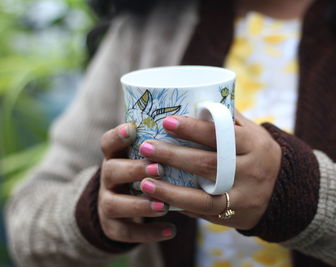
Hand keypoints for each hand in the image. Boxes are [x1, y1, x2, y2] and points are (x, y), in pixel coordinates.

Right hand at [98, 122, 174, 242]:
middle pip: (111, 171)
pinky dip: (148, 232)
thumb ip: (160, 147)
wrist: (123, 209)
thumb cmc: (145, 174)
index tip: (132, 129)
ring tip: (164, 206)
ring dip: (139, 205)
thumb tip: (193, 126)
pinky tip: (171, 230)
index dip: (117, 135)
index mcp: (116, 157)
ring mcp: (106, 203)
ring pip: (114, 204)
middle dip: (134, 170)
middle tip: (159, 169)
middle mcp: (107, 178)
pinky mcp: (112, 226)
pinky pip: (125, 232)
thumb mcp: (146, 158)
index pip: (108, 143)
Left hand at [137, 111, 281, 229]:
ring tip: (144, 179)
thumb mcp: (253, 133)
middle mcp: (250, 170)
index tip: (167, 121)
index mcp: (254, 144)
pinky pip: (203, 212)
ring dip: (171, 188)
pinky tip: (159, 199)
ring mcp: (241, 195)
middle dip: (174, 155)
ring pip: (204, 194)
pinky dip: (181, 205)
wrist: (285, 190)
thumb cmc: (258, 153)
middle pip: (209, 163)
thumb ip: (228, 118)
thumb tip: (195, 97)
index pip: (222, 135)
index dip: (194, 128)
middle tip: (146, 147)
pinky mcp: (232, 214)